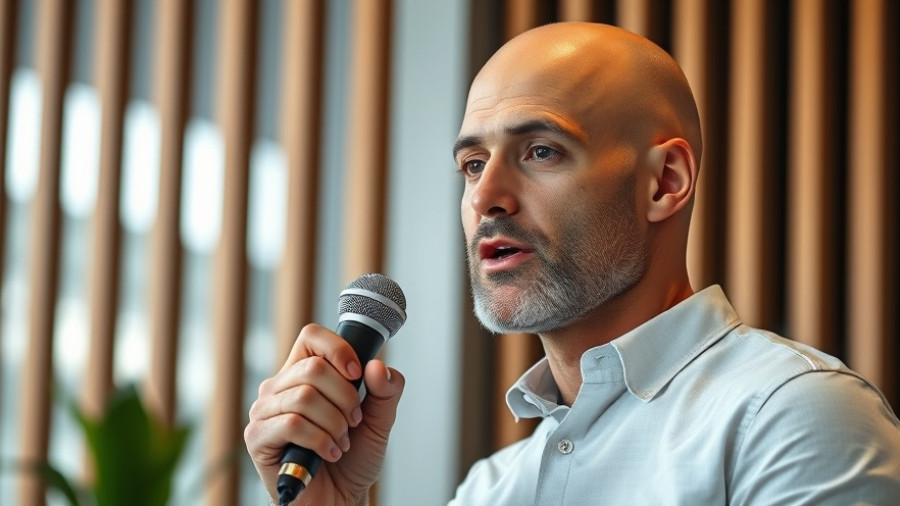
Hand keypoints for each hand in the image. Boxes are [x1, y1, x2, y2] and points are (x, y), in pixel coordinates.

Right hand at [244, 323, 405, 504]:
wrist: (339, 499)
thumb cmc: (352, 459)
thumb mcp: (379, 420)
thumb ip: (385, 391)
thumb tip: (377, 366)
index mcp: (303, 373)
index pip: (311, 336)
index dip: (338, 350)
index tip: (357, 375)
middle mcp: (279, 387)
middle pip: (313, 367)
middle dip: (345, 398)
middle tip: (353, 422)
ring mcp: (264, 411)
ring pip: (304, 396)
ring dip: (334, 423)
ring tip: (340, 442)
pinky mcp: (257, 437)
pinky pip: (291, 424)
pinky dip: (320, 439)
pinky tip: (328, 452)